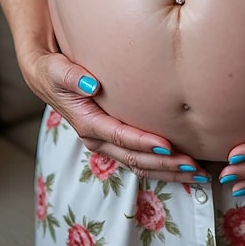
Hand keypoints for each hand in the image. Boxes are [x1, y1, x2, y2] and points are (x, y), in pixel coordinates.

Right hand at [24, 48, 209, 183]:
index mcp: (88, 123)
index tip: (167, 145)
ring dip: (168, 171)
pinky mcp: (115, 141)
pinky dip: (162, 165)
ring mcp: (107, 143)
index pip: (120, 136)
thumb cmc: (55, 71)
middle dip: (164, 165)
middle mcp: (98, 139)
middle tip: (192, 166)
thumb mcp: (57, 70)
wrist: (48, 79)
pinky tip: (184, 167)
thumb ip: (70, 76)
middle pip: (135, 158)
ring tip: (196, 174)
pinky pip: (140, 159)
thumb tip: (91, 84)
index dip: (143, 142)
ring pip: (141, 165)